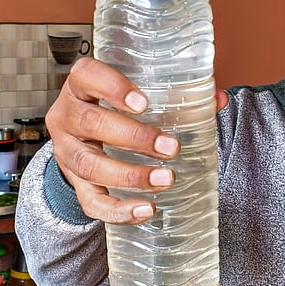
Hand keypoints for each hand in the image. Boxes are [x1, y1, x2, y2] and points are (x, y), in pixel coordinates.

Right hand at [47, 57, 227, 223]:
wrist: (82, 140)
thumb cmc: (112, 110)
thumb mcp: (132, 96)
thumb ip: (173, 95)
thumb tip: (218, 99)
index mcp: (80, 87)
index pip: (86, 75)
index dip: (112, 87)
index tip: (143, 102)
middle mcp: (67, 117)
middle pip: (91, 123)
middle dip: (134, 137)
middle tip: (171, 147)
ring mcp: (66, 152)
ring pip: (89, 164)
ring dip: (129, 174)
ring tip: (164, 179)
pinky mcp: (74, 183)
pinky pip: (90, 201)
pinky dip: (118, 210)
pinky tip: (145, 209)